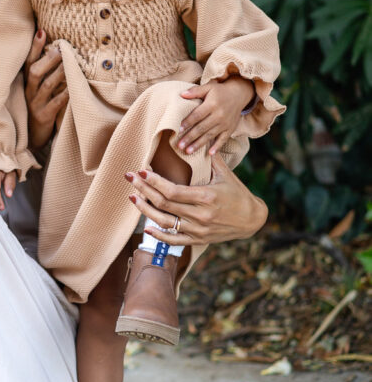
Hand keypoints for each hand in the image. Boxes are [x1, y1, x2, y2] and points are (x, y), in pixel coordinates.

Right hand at [24, 29, 68, 151]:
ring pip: (46, 86)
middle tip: (61, 48)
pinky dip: (65, 95)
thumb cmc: (40, 107)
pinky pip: (55, 104)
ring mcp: (35, 104)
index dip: (34, 47)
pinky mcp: (43, 117)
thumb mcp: (39, 90)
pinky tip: (74, 88)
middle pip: (35, 71)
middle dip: (48, 59)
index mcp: (27, 83)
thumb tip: (59, 49)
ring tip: (69, 63)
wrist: (34, 137)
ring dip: (58, 73)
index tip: (41, 31)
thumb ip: (46, 72)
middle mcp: (29, 92)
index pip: (29, 61)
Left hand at [126, 155, 267, 245]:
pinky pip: (174, 240)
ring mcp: (197, 230)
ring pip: (164, 222)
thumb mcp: (226, 174)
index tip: (141, 170)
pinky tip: (146, 227)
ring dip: (145, 209)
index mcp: (206, 197)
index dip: (153, 181)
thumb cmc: (238, 193)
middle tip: (130, 177)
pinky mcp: (198, 240)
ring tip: (132, 197)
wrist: (252, 220)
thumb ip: (211, 158)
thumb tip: (198, 140)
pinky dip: (159, 236)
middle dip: (143, 189)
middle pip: (163, 203)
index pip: (172, 190)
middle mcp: (200, 215)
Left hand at [177, 76, 254, 154]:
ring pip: (210, 135)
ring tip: (188, 151)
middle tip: (179, 145)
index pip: (197, 115)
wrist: (239, 95)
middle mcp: (219, 115)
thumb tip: (181, 95)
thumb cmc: (220, 91)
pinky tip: (209, 154)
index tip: (178, 130)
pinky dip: (217, 147)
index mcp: (212, 104)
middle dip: (190, 137)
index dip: (187, 123)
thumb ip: (195, 91)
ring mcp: (225, 123)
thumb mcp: (208, 87)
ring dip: (198, 144)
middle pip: (202, 128)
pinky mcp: (230, 129)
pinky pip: (223, 139)